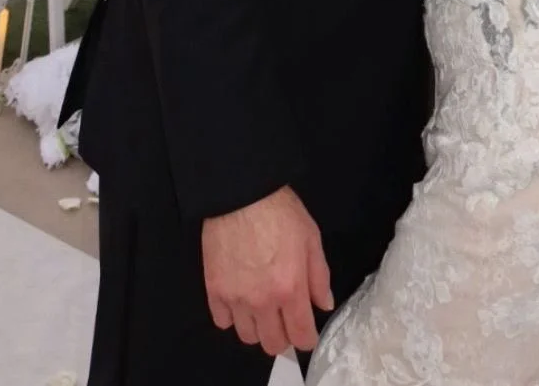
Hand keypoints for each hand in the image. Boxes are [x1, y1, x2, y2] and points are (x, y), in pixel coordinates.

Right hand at [201, 185, 332, 355]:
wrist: (242, 193)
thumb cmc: (280, 212)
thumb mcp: (311, 238)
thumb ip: (320, 276)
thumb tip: (323, 304)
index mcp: (290, 290)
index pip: (301, 337)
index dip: (307, 338)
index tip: (307, 331)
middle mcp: (262, 302)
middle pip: (273, 344)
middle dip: (283, 336)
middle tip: (284, 318)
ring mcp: (236, 298)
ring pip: (247, 337)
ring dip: (257, 328)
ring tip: (261, 309)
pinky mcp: (214, 290)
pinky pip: (222, 321)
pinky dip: (231, 316)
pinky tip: (239, 299)